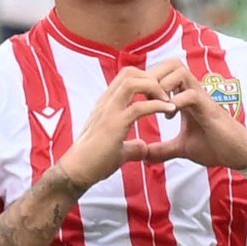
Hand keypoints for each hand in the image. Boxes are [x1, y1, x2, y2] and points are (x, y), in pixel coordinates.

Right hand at [56, 65, 176, 189]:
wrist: (76, 173)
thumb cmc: (94, 162)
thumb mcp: (118, 150)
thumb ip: (132, 146)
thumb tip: (144, 148)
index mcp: (107, 104)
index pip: (126, 77)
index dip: (146, 80)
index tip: (161, 94)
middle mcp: (106, 102)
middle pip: (130, 72)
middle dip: (152, 77)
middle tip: (167, 94)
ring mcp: (109, 111)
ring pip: (133, 82)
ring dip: (155, 87)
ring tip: (168, 100)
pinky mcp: (114, 124)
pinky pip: (139, 107)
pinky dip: (158, 105)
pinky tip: (169, 111)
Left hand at [143, 60, 246, 170]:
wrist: (238, 154)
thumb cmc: (214, 146)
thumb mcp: (182, 148)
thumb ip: (163, 149)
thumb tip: (143, 157)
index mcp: (185, 96)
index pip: (164, 73)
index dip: (148, 81)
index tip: (138, 98)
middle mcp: (193, 91)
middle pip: (170, 64)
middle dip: (153, 76)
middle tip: (144, 97)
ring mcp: (201, 97)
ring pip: (179, 71)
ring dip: (163, 85)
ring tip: (155, 104)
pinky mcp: (209, 108)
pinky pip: (190, 94)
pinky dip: (176, 101)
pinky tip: (169, 115)